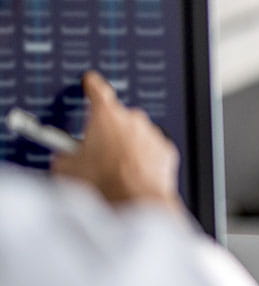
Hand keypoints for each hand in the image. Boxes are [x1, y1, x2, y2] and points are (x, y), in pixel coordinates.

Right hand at [52, 71, 181, 211]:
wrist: (136, 203)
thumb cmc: (104, 184)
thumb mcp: (66, 168)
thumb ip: (64, 153)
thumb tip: (64, 157)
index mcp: (105, 116)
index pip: (98, 90)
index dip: (92, 85)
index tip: (91, 81)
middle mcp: (133, 120)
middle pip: (118, 117)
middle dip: (108, 131)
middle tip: (99, 152)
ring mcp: (152, 134)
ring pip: (137, 134)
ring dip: (128, 146)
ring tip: (117, 169)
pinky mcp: (166, 151)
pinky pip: (152, 150)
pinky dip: (145, 158)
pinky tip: (135, 175)